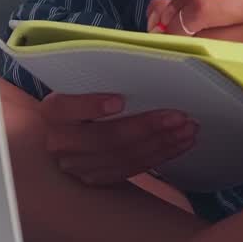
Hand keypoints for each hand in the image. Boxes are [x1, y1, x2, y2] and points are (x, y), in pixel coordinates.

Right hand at [39, 92, 198, 185]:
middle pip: (105, 138)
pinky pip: (133, 169)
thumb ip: (104, 77)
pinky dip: (161, 155)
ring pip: (124, 157)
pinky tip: (181, 143)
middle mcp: (60, 143)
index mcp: (53, 111)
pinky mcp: (97, 179)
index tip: (120, 100)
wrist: (65, 131)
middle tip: (180, 116)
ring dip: (162, 143)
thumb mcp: (82, 84)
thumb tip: (148, 62)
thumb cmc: (81, 96)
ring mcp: (78, 166)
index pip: (67, 107)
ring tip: (188, 128)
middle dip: (147, 127)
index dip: (92, 105)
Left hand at [147, 0, 242, 87]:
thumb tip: (157, 13)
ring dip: (190, 53)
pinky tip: (211, 72)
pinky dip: (205, 70)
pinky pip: (220, 66)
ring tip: (195, 58)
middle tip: (174, 41)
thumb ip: (182, 4)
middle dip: (178, 28)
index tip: (177, 13)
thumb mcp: (221, 9)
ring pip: (206, 41)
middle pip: (200, 8)